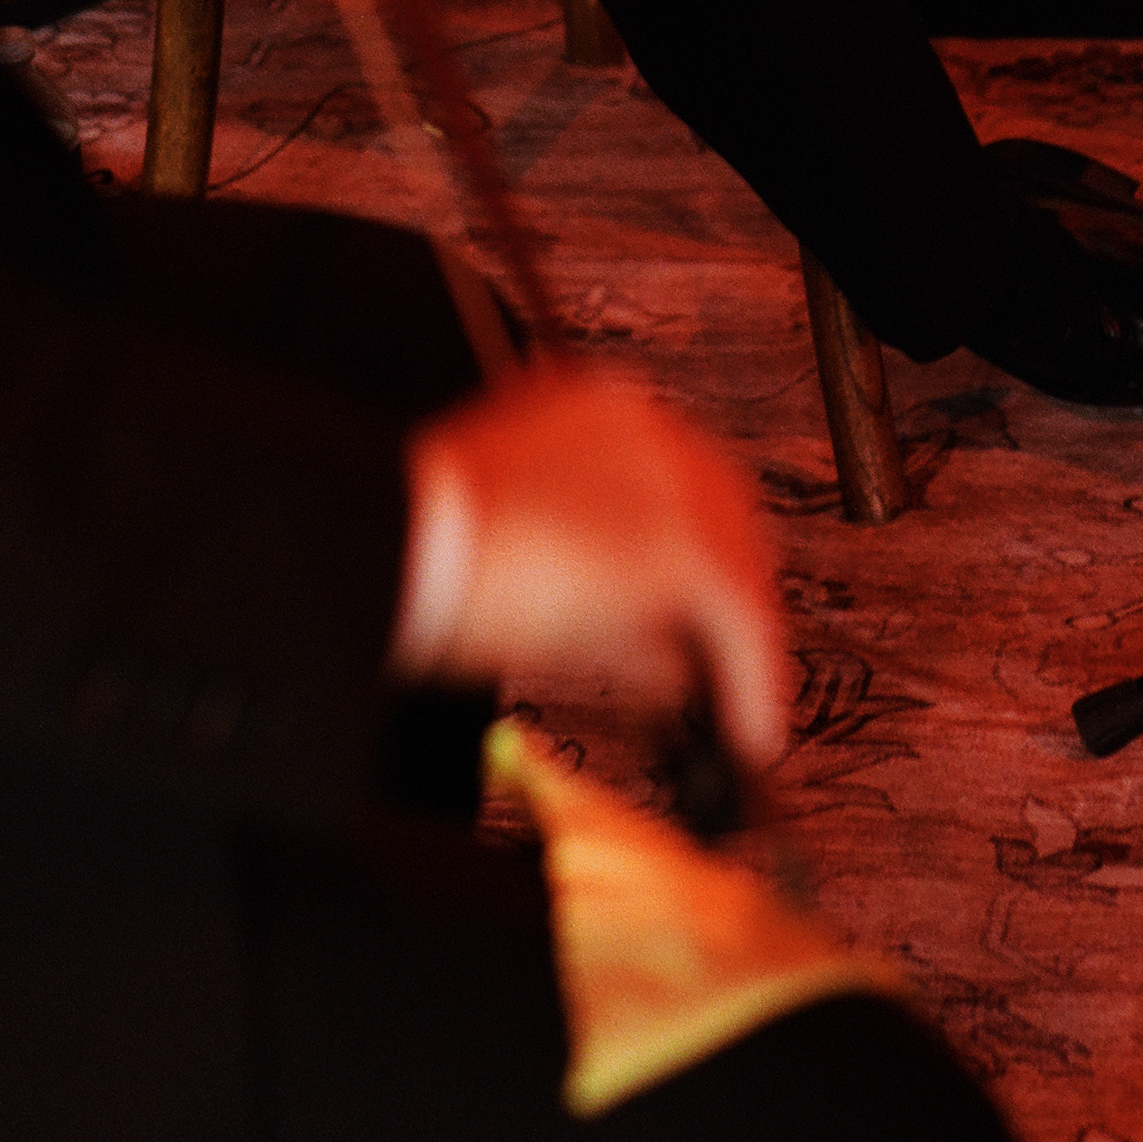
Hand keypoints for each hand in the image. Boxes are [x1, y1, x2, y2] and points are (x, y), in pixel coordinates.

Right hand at [396, 370, 791, 770]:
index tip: (705, 618)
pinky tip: (744, 732)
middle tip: (730, 677)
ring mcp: (664, 480)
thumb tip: (674, 661)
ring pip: (739, 572)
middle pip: (728, 521)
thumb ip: (612, 606)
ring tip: (739, 719)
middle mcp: (643, 428)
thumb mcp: (533, 571)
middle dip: (735, 606)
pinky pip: (737, 621)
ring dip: (746, 653)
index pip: (682, 487)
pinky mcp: (674, 543)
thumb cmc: (426, 556)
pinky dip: (751, 683)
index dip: (705, 559)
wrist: (392, 548)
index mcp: (598, 409)